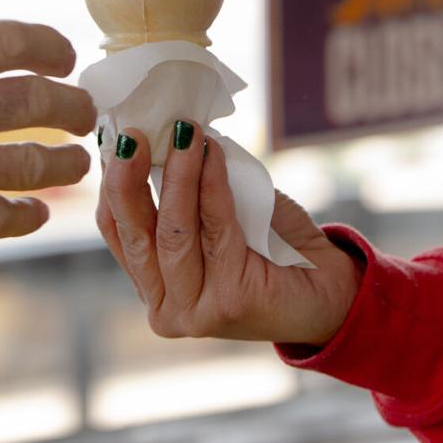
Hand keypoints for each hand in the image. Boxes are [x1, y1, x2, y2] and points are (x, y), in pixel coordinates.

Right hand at [0, 21, 97, 276]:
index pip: (5, 41)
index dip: (48, 47)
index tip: (64, 56)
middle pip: (32, 100)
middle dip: (70, 106)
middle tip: (82, 113)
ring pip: (27, 161)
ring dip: (63, 163)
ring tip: (75, 164)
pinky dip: (24, 215)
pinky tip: (36, 214)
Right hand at [97, 122, 359, 345]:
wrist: (331, 290)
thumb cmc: (272, 248)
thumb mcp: (217, 215)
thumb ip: (187, 192)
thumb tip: (169, 132)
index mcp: (153, 286)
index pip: (117, 230)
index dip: (112, 183)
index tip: (115, 137)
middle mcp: (165, 307)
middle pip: (136, 234)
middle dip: (129, 178)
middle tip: (133, 132)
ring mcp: (193, 311)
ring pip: (172, 233)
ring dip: (178, 175)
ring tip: (184, 132)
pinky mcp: (228, 303)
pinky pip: (215, 229)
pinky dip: (212, 186)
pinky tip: (212, 153)